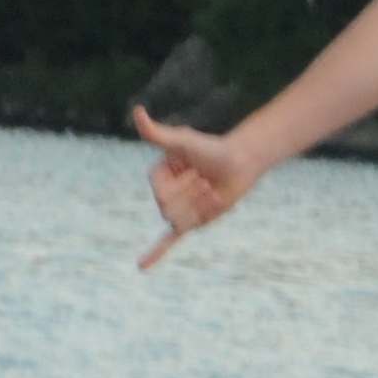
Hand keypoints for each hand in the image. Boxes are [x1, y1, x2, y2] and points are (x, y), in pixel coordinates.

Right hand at [134, 104, 249, 270]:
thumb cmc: (212, 148)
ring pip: (181, 222)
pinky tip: (141, 266)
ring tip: (213, 192)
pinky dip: (155, 252)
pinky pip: (170, 239)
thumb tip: (137, 112)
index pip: (162, 197)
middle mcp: (164, 193)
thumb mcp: (184, 142)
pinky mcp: (192, 219)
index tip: (197, 171)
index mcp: (156, 176)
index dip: (182, 188)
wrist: (240, 161)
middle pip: (170, 212)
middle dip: (193, 198)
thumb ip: (158, 134)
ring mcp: (178, 208)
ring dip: (201, 209)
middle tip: (207, 181)